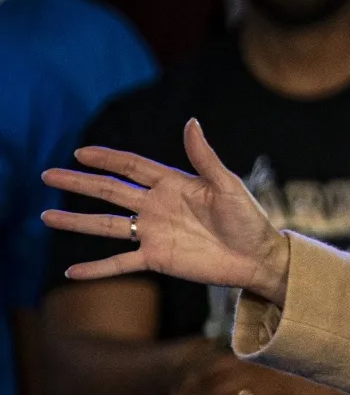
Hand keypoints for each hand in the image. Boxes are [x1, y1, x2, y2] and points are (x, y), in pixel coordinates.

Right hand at [43, 119, 289, 305]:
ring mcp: (154, 233)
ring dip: (76, 222)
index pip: (132, 167)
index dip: (106, 159)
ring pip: (106, 225)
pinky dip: (96, 268)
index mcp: (173, 184)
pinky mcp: (156, 259)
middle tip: (48, 175)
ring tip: (46, 217)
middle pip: (110, 191)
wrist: (258, 256)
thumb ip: (204, 157)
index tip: (80, 152)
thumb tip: (191, 122)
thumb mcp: (227, 185)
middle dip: (79, 183)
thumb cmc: (249, 218)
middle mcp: (157, 207)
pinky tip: (71, 272)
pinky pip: (120, 263)